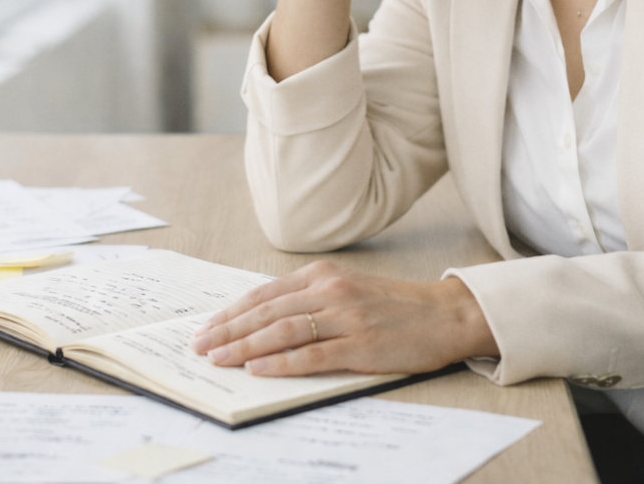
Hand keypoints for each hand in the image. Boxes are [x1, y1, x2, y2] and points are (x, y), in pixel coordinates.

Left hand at [189, 260, 498, 376]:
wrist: (443, 313)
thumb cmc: (393, 306)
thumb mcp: (346, 289)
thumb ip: (309, 300)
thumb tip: (262, 322)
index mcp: (323, 275)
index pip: (265, 294)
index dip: (232, 312)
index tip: (207, 327)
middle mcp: (330, 290)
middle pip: (267, 312)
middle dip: (228, 330)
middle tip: (200, 346)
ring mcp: (346, 317)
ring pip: (283, 330)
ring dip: (245, 345)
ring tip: (219, 357)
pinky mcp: (361, 343)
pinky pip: (312, 353)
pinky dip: (281, 362)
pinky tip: (258, 368)